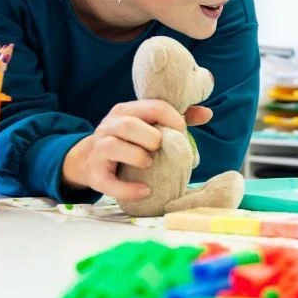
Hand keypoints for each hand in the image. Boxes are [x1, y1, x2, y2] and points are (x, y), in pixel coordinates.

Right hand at [61, 100, 191, 200]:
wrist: (90, 159)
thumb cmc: (129, 140)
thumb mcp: (148, 124)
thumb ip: (177, 118)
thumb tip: (207, 113)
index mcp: (127, 110)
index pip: (154, 107)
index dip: (174, 120)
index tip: (182, 133)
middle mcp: (109, 126)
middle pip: (128, 125)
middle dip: (151, 138)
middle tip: (160, 148)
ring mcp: (99, 149)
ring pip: (113, 146)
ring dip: (137, 157)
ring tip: (149, 164)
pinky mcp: (95, 174)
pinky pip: (108, 181)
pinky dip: (128, 188)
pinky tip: (144, 190)